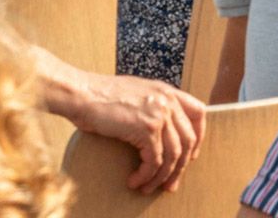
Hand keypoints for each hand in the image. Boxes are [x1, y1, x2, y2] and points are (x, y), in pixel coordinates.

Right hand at [59, 70, 205, 191]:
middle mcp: (167, 100)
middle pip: (188, 141)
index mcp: (165, 90)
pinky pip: (154, 161)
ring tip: (149, 187)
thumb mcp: (133, 92)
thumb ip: (152, 104)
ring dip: (162, 176)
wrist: (79, 93)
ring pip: (174, 156)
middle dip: (180, 167)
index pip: (198, 112)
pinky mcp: (146, 129)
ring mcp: (159, 114)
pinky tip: (135, 181)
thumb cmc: (97, 95)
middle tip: (169, 183)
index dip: (198, 136)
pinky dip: (146, 176)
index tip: (190, 154)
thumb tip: (161, 132)